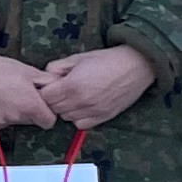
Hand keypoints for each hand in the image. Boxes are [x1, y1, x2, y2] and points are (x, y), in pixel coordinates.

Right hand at [0, 51, 55, 129]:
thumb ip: (48, 81)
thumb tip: (62, 86)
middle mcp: (16, 118)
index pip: (49, 122)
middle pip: (32, 121)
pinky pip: (0, 122)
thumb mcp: (29, 71)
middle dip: (30, 111)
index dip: (47, 113)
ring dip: (15, 112)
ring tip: (5, 95)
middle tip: (21, 95)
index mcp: (30, 106)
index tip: (41, 104)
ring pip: (15, 121)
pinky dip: (0, 114)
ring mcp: (0, 122)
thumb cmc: (1, 68)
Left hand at [32, 45, 157, 130]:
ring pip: (66, 117)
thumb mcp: (78, 58)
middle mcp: (81, 101)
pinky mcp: (103, 117)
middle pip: (54, 109)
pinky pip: (81, 124)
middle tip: (60, 91)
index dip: (45, 91)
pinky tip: (83, 106)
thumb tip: (45, 76)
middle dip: (54, 100)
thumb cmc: (107, 59)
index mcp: (72, 85)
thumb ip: (57, 67)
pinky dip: (78, 117)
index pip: (45, 97)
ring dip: (65, 109)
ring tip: (73, 97)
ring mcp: (93, 111)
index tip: (49, 86)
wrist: (135, 66)